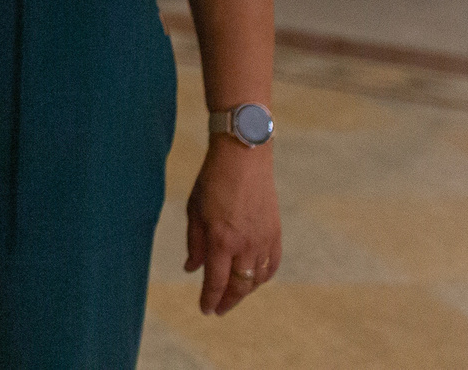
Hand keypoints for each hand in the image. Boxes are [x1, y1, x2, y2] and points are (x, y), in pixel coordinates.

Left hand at [185, 140, 280, 314]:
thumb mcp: (194, 210)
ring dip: (244, 291)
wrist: (244, 158)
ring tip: (232, 295)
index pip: (216, 281)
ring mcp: (264, 241)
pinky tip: (253, 279)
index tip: (204, 309)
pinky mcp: (276, 234)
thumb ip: (194, 243)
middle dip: (227, 301)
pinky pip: (272, 265)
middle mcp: (245, 245)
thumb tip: (192, 269)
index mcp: (221, 239)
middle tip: (218, 309)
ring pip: (256, 279)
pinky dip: (262, 277)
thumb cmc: (212, 181)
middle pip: (239, 286)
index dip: (209, 299)